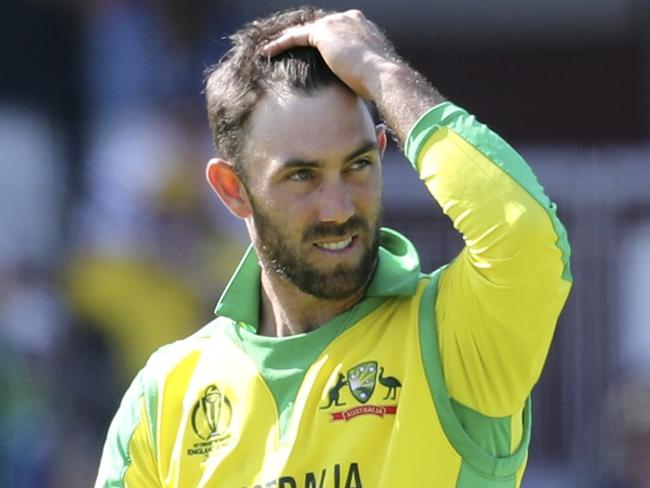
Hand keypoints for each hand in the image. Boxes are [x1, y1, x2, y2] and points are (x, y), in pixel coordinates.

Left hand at [261, 10, 397, 99]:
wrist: (383, 76)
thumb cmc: (381, 84)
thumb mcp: (370, 76)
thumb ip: (359, 74)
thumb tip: (357, 90)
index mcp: (364, 27)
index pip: (337, 31)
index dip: (324, 43)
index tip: (314, 55)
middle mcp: (350, 19)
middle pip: (319, 27)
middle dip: (303, 38)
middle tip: (287, 49)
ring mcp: (336, 22)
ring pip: (304, 31)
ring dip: (286, 41)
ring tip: (271, 51)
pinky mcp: (323, 32)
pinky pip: (295, 36)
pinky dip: (279, 44)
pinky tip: (266, 53)